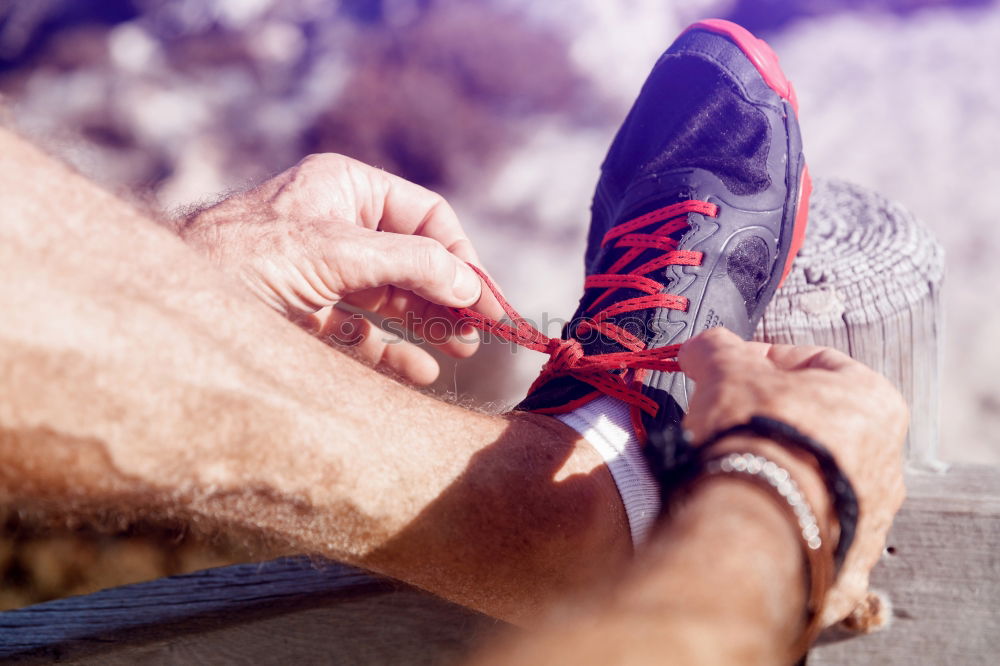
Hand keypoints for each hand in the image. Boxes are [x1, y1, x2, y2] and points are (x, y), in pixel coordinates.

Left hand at [180, 153, 500, 384]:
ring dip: (428, 323)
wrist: (167, 308)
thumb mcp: (336, 252)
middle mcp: (336, 227)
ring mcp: (320, 273)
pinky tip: (420, 371)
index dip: (462, 255)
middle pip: (413, 260)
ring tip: (460, 348)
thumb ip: (410, 264)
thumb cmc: (243, 259)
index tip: (487, 297)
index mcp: (345, 189)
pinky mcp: (304, 315)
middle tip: (482, 330)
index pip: (425, 215)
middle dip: (449, 294)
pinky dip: (392, 352)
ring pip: (391, 298)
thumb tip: (470, 285)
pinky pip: (361, 333)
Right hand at [678, 327, 906, 624]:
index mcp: (874, 401)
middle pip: (814, 422)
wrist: (757, 526)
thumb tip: (702, 348)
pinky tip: (742, 505)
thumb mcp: (727, 371)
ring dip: (773, 466)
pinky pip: (807, 523)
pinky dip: (777, 512)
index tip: (727, 370)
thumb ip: (717, 350)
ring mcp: (870, 515)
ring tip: (726, 466)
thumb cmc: (756, 438)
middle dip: (766, 417)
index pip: (814, 362)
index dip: (761, 360)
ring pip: (811, 475)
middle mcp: (886, 459)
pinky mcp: (847, 557)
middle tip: (723, 419)